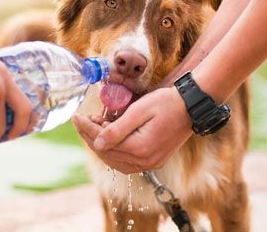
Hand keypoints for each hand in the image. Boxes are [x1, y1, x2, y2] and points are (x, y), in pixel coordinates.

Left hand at [73, 87, 192, 173]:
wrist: (191, 107)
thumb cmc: (166, 103)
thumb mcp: (139, 110)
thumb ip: (117, 129)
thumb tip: (96, 143)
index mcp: (140, 148)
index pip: (103, 142)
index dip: (87, 129)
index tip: (76, 117)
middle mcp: (145, 161)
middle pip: (107, 154)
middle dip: (91, 137)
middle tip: (82, 120)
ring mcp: (151, 164)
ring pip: (115, 161)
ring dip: (101, 146)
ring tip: (94, 127)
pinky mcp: (154, 161)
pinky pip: (127, 162)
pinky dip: (114, 152)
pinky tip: (109, 140)